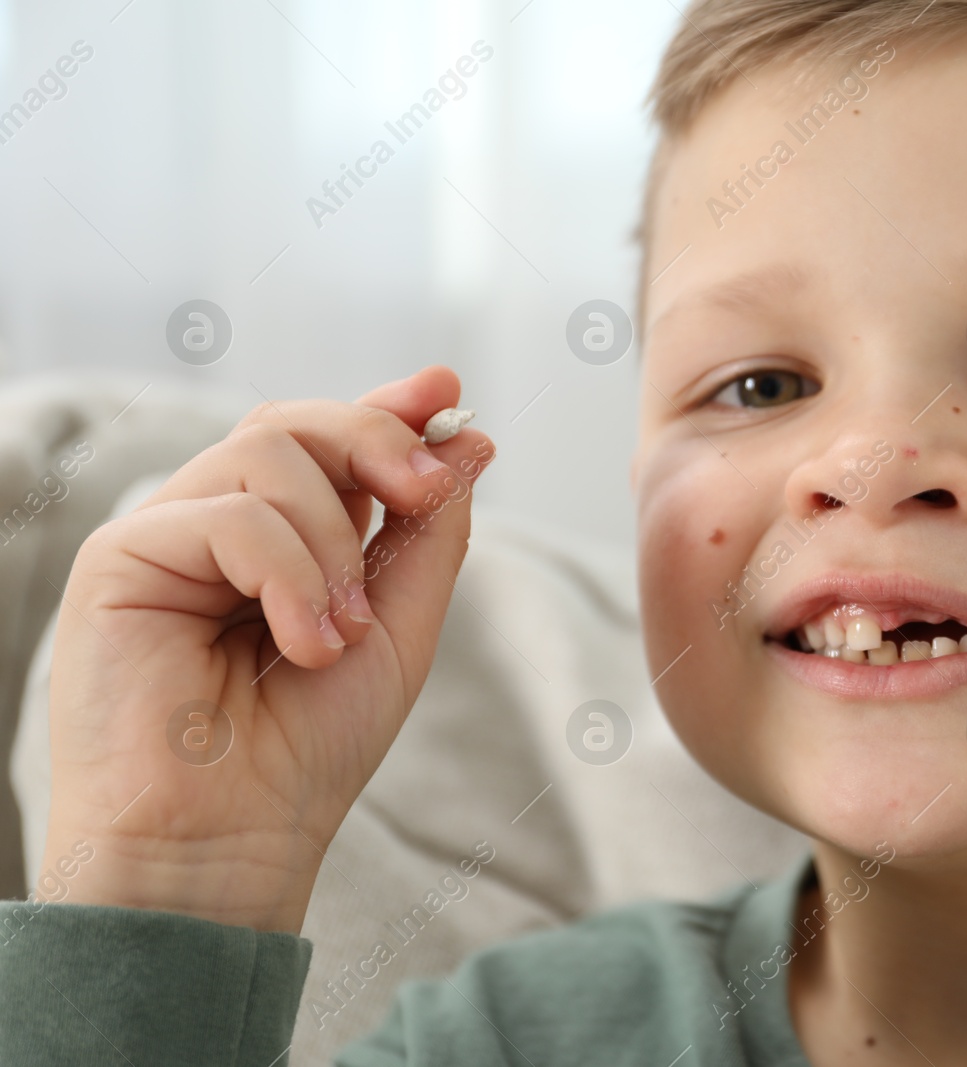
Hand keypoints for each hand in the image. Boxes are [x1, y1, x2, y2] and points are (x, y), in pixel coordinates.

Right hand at [39, 366, 492, 932]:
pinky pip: (228, 514)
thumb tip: (469, 441)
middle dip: (375, 441)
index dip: (387, 408)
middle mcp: (219, 527)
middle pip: (294, 424)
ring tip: (343, 634)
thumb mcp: (397, 629)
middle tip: (423, 494)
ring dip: (333, 543)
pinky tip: (306, 646)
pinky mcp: (120, 560)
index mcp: (280, 540)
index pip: (326, 442)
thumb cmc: (306, 752)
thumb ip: (427, 535)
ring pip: (267, 456)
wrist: (229, 841)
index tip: (449, 394)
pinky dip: (289, 574)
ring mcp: (166, 537)